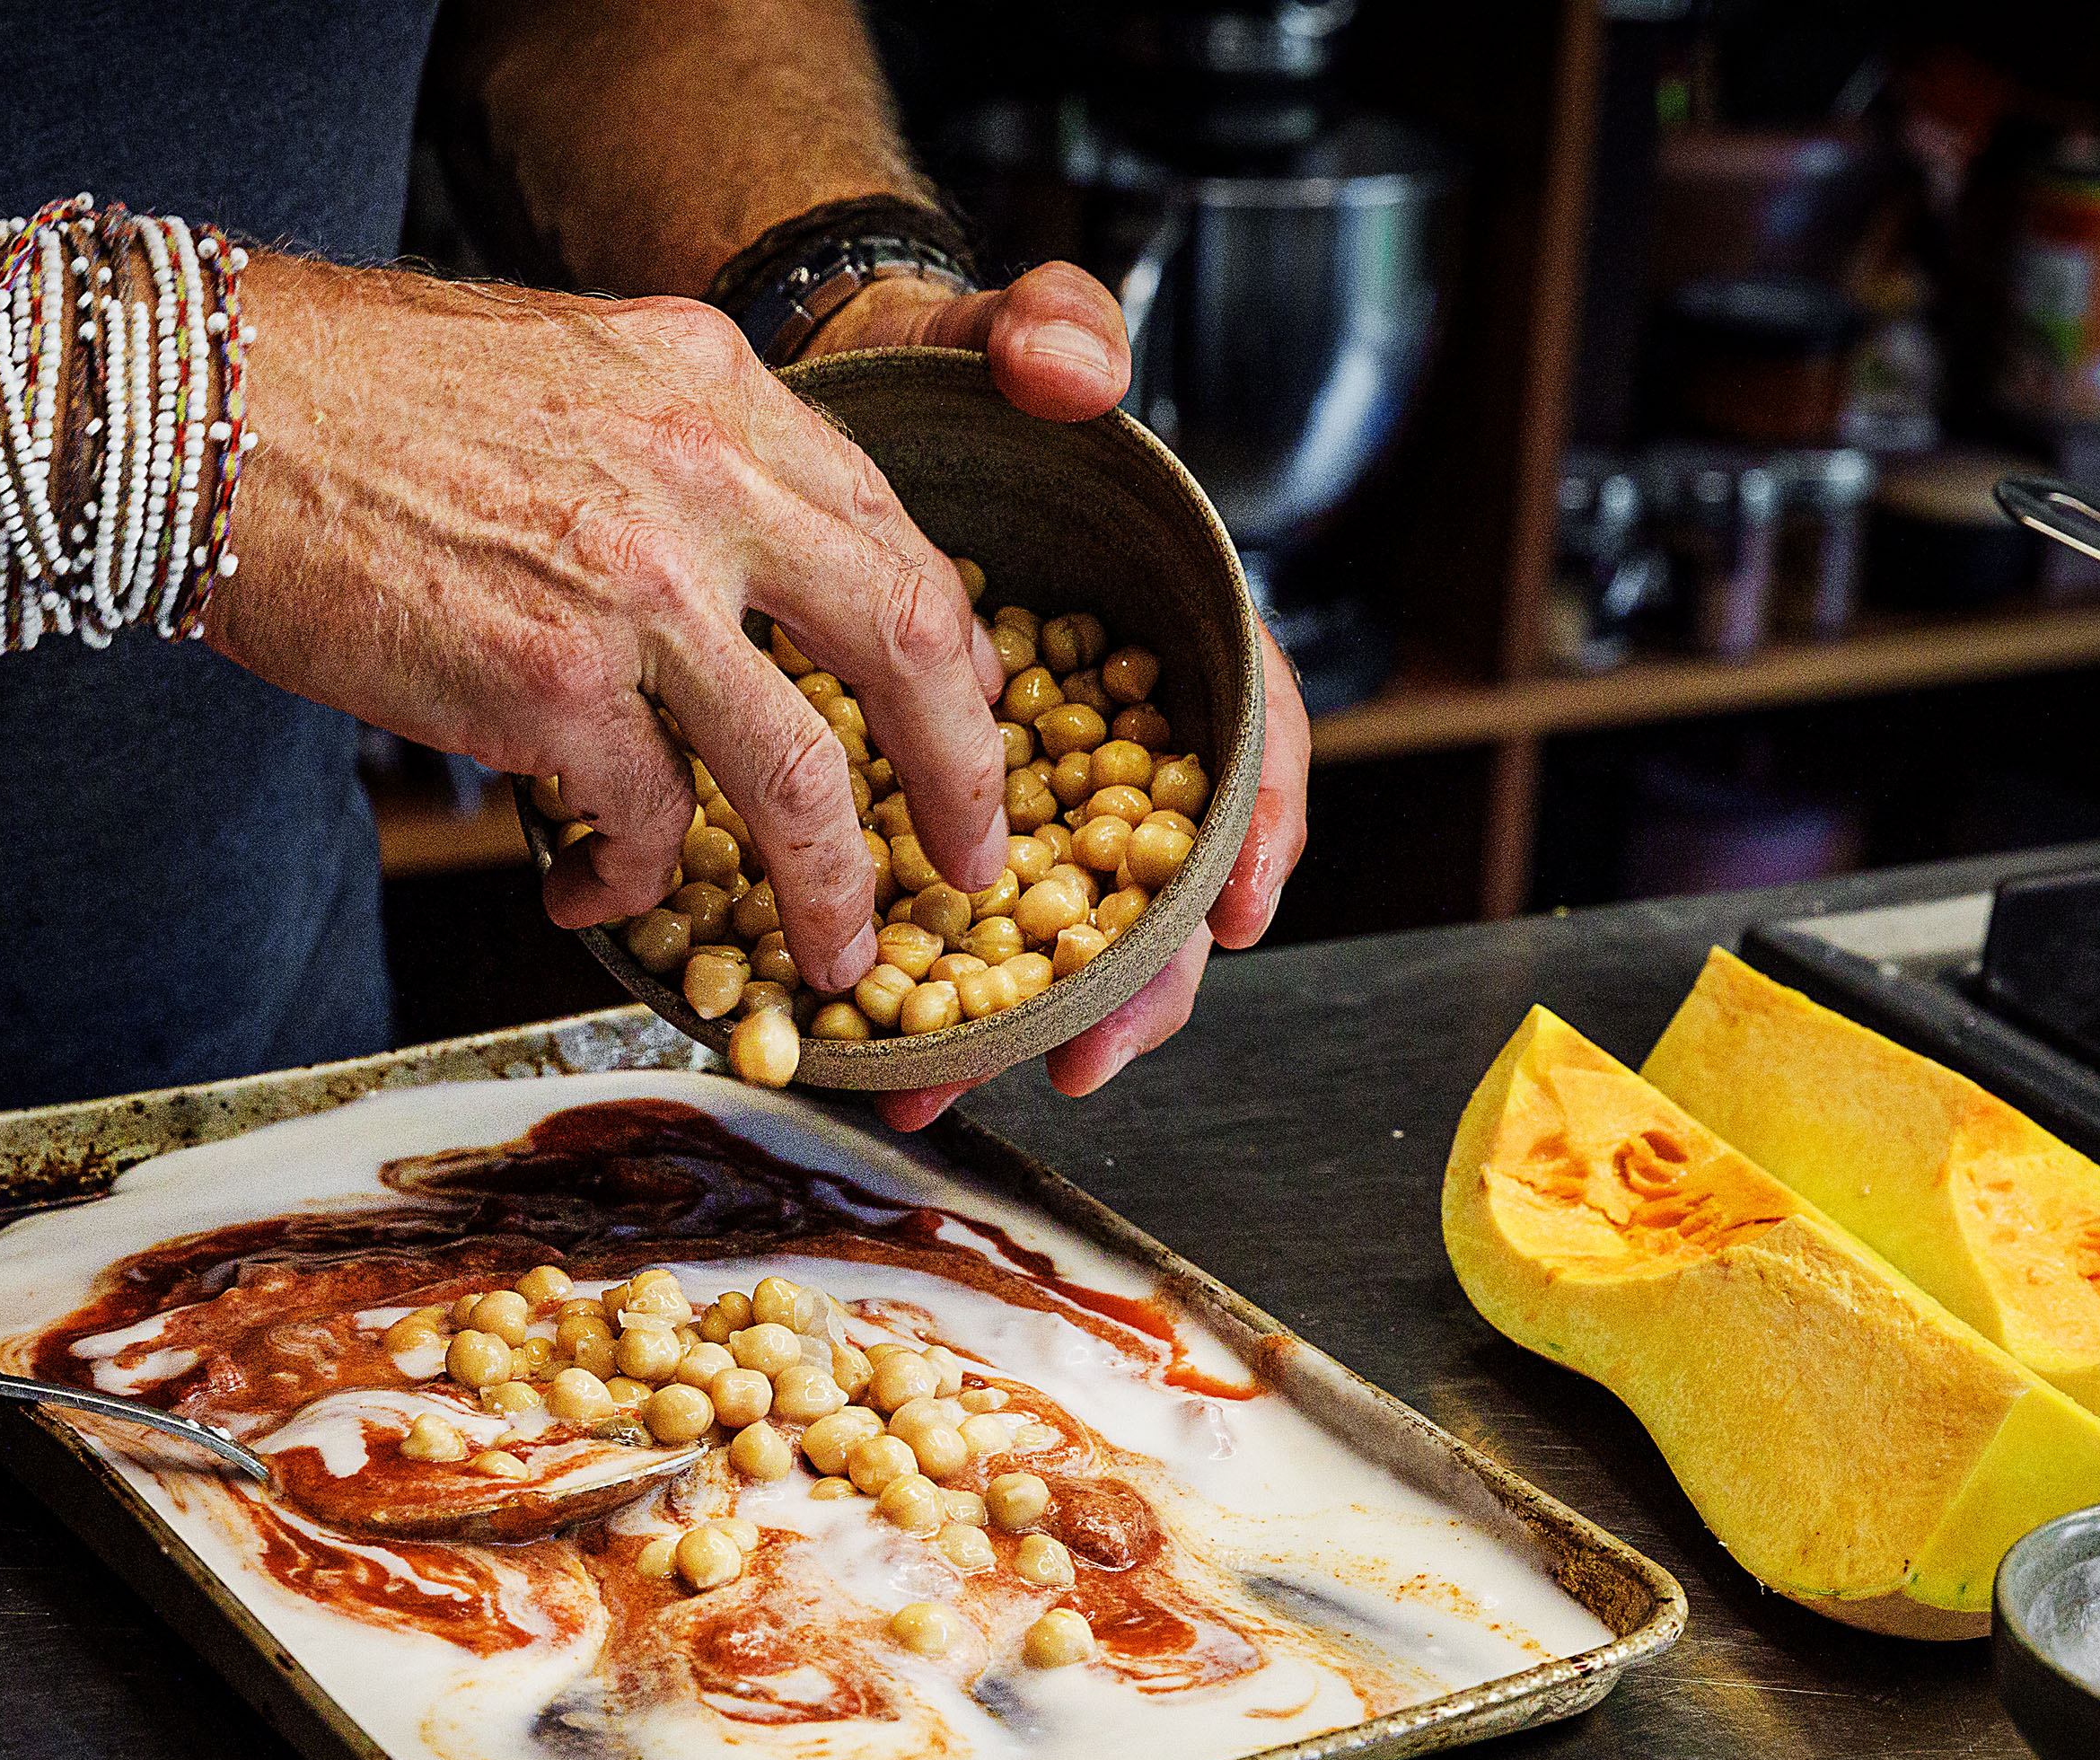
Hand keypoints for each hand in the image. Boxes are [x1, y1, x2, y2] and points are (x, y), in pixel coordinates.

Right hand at [205, 256, 1013, 995]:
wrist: (209, 411)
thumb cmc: (357, 394)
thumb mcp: (568, 365)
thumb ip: (676, 447)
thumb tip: (744, 561)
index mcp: (717, 387)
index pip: (892, 527)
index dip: (951, 646)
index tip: (964, 719)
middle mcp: (702, 476)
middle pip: (910, 640)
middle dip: (965, 776)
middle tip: (978, 861)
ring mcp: (634, 587)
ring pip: (800, 775)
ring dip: (829, 886)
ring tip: (828, 950)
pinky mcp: (547, 685)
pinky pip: (641, 822)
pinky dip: (628, 882)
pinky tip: (589, 895)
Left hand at [805, 262, 1313, 1129]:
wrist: (841, 404)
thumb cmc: (951, 376)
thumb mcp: (1004, 332)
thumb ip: (1057, 333)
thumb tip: (1075, 366)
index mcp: (1172, 623)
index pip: (1256, 732)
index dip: (1258, 825)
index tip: (1238, 911)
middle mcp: (1118, 718)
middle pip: (1159, 873)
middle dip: (1127, 979)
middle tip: (1078, 1059)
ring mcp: (1033, 773)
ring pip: (1054, 922)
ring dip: (1011, 1016)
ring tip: (937, 1086)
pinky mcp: (943, 803)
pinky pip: (947, 911)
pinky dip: (918, 984)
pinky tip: (862, 1047)